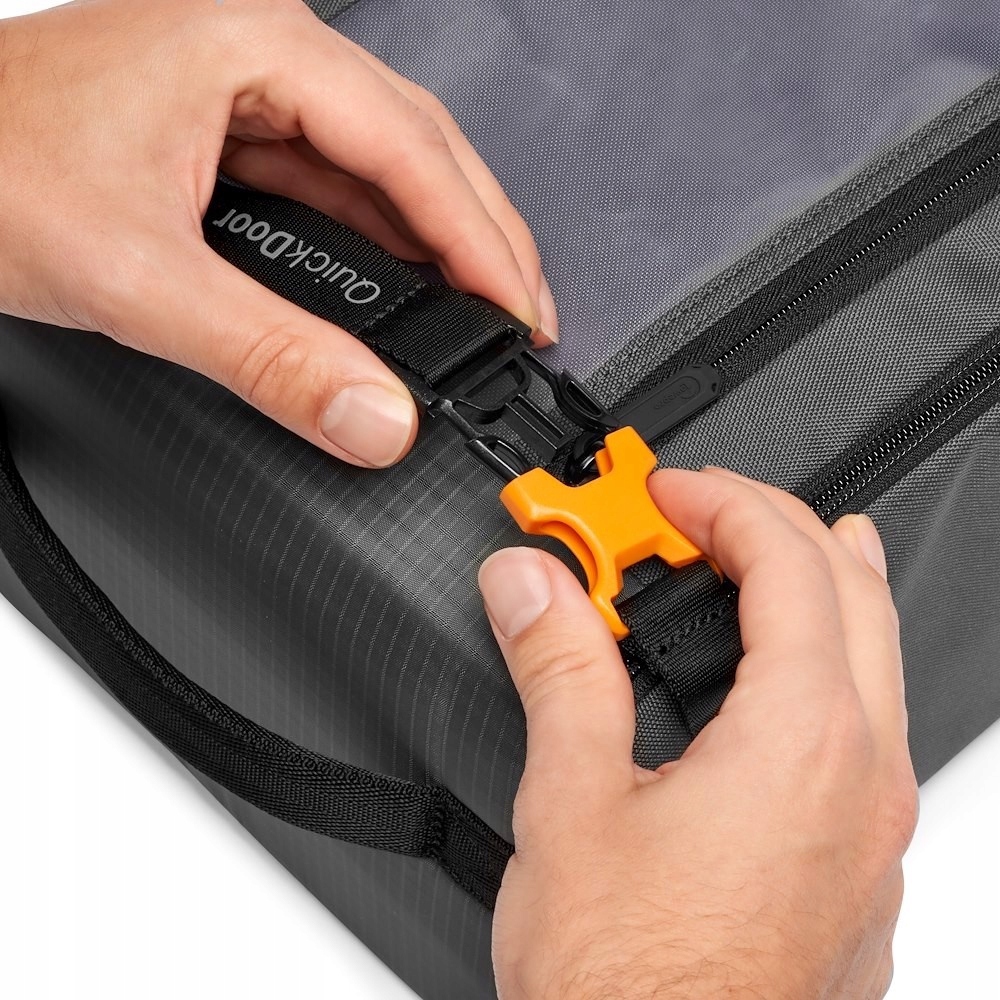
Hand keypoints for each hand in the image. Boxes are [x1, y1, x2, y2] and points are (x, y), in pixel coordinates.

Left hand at [0, 0, 555, 466]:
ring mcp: (247, 89)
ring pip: (382, 167)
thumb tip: (374, 412)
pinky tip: (406, 286)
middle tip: (523, 314)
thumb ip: (267, 354)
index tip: (521, 311)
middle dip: (481, 235)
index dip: (482, 239)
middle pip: (418, 147)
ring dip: (439, 240)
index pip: (413, 149)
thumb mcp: (135, 275)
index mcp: (253, 43)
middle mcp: (261, 50)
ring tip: (482, 307)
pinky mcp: (231, 130)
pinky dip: (381, 242)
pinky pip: (336, 185)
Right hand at [479, 468, 917, 998]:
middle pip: (857, 593)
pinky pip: (867, 731)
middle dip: (780, 525)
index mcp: (803, 742)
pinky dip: (821, 669)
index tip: (665, 493)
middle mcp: (864, 780)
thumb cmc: (634, 988)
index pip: (789, 564)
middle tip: (710, 509)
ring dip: (816, 590)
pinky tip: (770, 681)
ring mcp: (874, 830)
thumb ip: (559, 669)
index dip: (723, 504)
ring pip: (877, 662)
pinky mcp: (858, 868)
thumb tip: (531, 585)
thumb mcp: (572, 804)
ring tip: (764, 556)